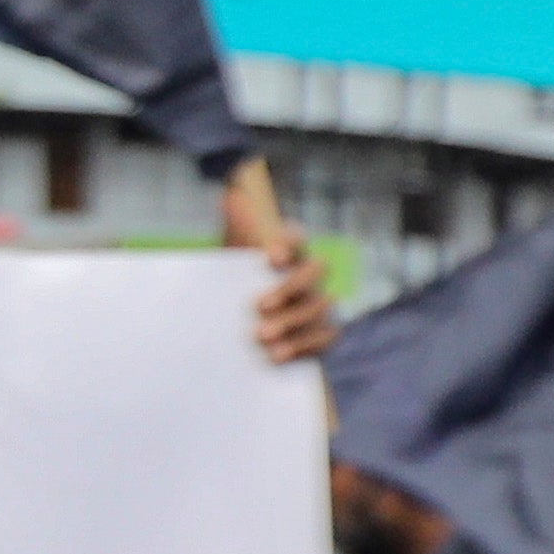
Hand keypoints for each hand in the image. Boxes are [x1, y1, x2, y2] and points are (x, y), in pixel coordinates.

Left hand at [218, 158, 333, 363]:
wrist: (233, 327)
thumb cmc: (232, 285)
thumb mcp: (227, 259)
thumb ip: (234, 229)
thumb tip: (232, 196)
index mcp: (287, 251)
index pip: (298, 239)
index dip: (289, 244)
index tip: (270, 257)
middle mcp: (308, 274)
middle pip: (315, 272)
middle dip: (289, 289)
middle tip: (258, 307)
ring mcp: (318, 303)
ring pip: (320, 307)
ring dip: (294, 322)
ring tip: (262, 337)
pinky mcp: (320, 333)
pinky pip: (326, 337)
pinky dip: (305, 347)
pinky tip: (279, 356)